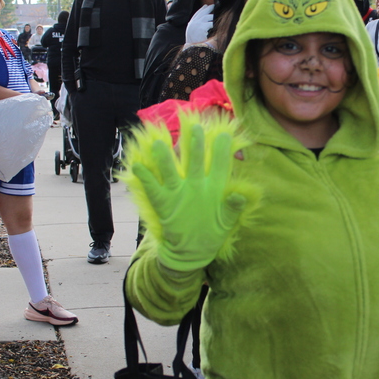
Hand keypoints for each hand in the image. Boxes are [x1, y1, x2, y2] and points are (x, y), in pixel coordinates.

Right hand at [125, 117, 247, 271]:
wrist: (193, 249)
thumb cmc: (214, 230)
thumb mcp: (227, 220)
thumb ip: (233, 207)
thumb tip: (240, 196)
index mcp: (213, 186)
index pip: (219, 165)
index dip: (222, 151)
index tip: (225, 136)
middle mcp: (194, 184)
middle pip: (194, 161)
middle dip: (194, 146)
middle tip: (195, 129)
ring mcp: (178, 192)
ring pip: (170, 171)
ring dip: (165, 159)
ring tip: (160, 145)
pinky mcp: (164, 202)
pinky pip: (153, 188)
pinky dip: (145, 178)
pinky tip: (138, 166)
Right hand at [185, 4, 215, 44]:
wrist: (192, 50)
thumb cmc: (195, 44)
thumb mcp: (193, 34)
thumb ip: (197, 27)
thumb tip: (205, 21)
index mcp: (190, 24)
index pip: (196, 14)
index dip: (202, 9)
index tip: (206, 6)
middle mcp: (193, 23)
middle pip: (202, 13)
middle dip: (208, 8)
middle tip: (214, 6)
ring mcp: (197, 25)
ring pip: (207, 17)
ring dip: (212, 16)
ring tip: (217, 15)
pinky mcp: (202, 28)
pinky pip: (210, 23)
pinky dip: (214, 24)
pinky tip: (217, 24)